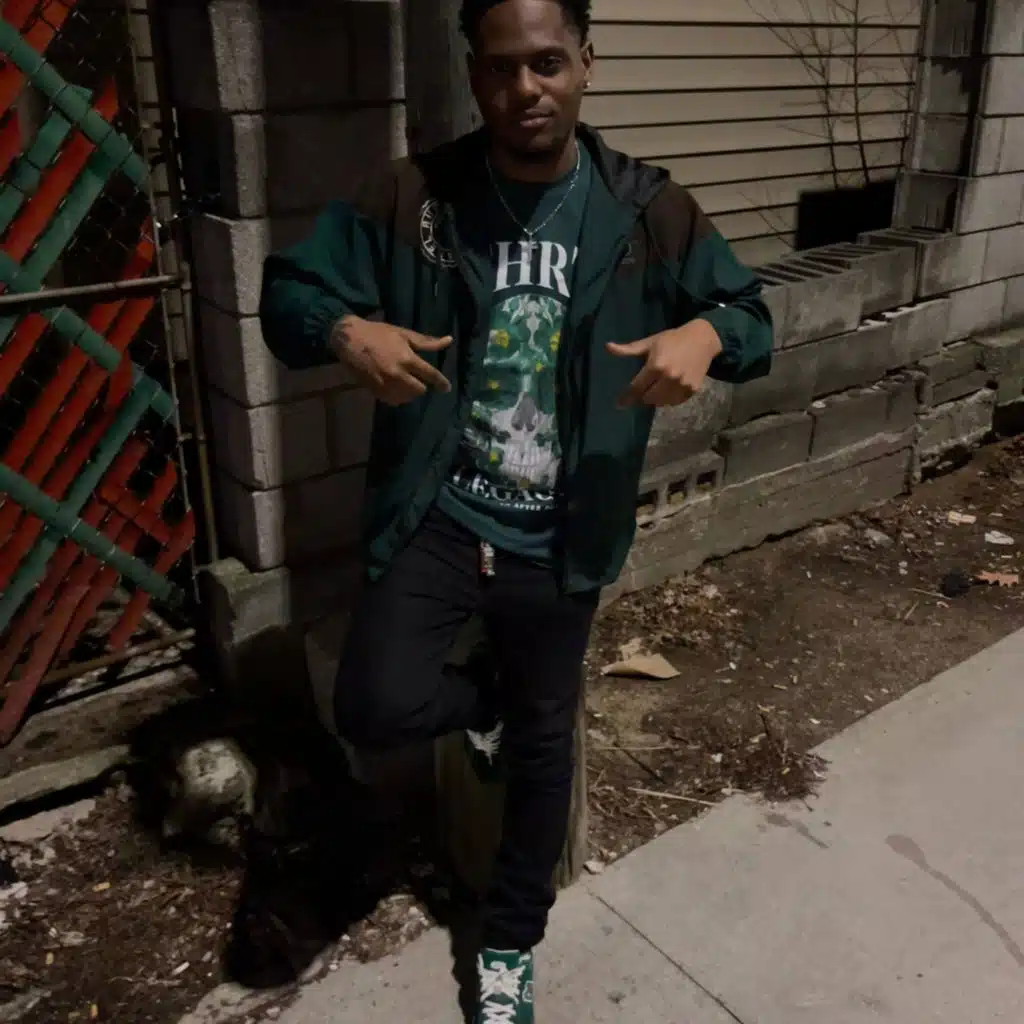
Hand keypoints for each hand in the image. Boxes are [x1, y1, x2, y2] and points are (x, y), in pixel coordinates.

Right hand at [331, 316, 451, 405]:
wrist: (349, 340)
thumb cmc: (378, 333)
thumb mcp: (404, 334)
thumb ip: (427, 342)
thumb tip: (449, 341)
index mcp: (407, 358)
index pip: (430, 375)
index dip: (441, 383)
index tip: (446, 388)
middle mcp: (398, 374)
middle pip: (419, 390)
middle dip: (422, 386)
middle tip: (418, 380)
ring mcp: (385, 385)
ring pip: (406, 398)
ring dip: (410, 392)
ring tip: (405, 382)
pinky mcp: (375, 391)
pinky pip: (393, 401)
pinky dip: (397, 396)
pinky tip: (394, 387)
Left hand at [607, 319, 722, 407]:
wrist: (703, 339)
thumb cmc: (673, 339)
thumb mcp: (650, 342)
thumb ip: (629, 349)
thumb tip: (607, 347)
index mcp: (656, 366)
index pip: (636, 388)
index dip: (626, 397)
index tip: (618, 404)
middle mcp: (669, 378)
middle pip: (648, 398)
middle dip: (642, 396)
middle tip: (642, 389)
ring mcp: (682, 385)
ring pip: (661, 402)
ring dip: (655, 398)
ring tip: (655, 388)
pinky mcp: (692, 390)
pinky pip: (674, 402)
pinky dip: (668, 399)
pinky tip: (668, 389)